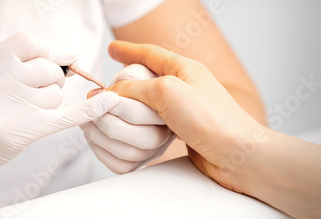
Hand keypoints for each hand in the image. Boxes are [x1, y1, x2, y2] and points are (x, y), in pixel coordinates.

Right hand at [0, 33, 118, 215]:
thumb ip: (13, 62)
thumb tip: (67, 54)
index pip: (27, 43)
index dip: (50, 48)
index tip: (63, 55)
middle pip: (45, 69)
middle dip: (51, 76)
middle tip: (41, 87)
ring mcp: (9, 112)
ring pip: (53, 94)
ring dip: (50, 99)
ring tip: (29, 109)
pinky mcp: (25, 133)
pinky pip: (65, 116)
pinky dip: (90, 109)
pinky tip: (108, 102)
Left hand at [80, 64, 174, 173]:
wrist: (137, 97)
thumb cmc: (138, 83)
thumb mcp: (139, 71)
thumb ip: (128, 77)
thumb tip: (104, 93)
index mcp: (172, 110)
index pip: (150, 112)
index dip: (121, 105)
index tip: (102, 95)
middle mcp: (166, 134)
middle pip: (144, 138)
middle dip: (111, 124)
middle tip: (93, 111)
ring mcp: (153, 151)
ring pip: (129, 153)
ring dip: (101, 137)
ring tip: (87, 121)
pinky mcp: (137, 163)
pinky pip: (119, 166)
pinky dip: (100, 151)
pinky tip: (93, 135)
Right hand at [106, 41, 262, 191]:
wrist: (237, 156)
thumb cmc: (212, 119)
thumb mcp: (167, 92)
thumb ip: (134, 88)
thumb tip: (107, 94)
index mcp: (183, 69)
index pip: (149, 53)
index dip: (127, 51)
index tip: (112, 49)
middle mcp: (183, 87)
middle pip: (144, 79)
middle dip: (123, 83)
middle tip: (105, 90)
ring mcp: (182, 109)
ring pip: (146, 103)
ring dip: (130, 107)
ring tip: (116, 110)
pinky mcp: (180, 130)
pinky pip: (152, 123)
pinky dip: (139, 125)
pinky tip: (134, 126)